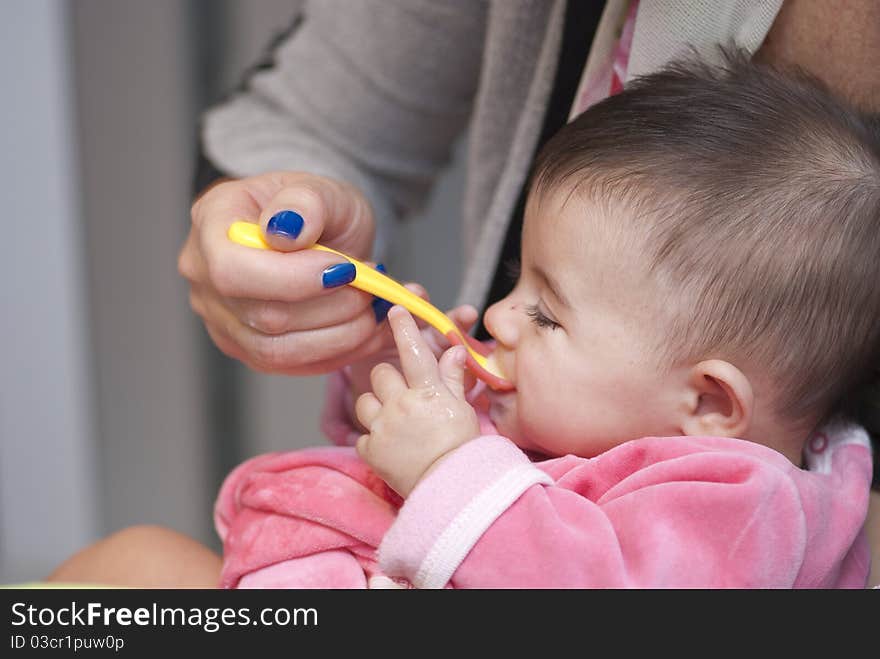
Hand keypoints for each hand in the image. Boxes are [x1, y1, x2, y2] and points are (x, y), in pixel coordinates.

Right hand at [178, 171, 386, 374]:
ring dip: (339, 335)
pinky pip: (291, 366)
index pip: (233, 270)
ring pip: (277, 350)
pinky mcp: (248, 349)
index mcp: (212, 222)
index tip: (345, 269)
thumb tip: (286, 228)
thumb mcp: (322, 188)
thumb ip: (306, 201)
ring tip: (373, 308)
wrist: (323, 235)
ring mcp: (222, 319)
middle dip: (330, 307)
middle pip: (261, 316)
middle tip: (372, 286)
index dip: (293, 279)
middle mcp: (204, 276)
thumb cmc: (317, 209)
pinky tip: (367, 332)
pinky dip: (338, 353)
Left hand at [355, 306, 479, 497]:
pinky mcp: (370, 450)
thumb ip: (453, 377)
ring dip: (377, 407)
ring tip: (395, 421)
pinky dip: (374, 437)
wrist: (451, 490)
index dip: (404, 327)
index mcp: (428, 392)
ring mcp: (383, 428)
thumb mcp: (463, 409)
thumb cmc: (462, 449)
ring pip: (365, 401)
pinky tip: (391, 445)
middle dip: (389, 380)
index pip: (413, 351)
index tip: (395, 308)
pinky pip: (362, 434)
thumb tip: (454, 349)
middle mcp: (402, 405)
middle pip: (381, 374)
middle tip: (403, 394)